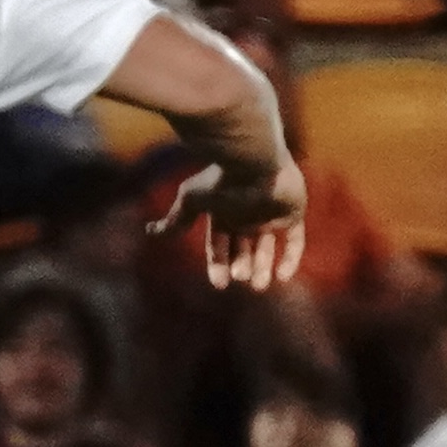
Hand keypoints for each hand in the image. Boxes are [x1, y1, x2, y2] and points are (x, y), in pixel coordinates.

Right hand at [152, 156, 307, 290]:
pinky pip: (295, 241)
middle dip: (240, 266)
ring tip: (259, 285)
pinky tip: (283, 276)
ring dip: (262, 267)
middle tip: (240, 278)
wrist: (252, 161)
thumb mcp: (190, 200)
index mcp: (222, 213)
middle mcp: (245, 216)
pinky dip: (290, 259)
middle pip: (242, 249)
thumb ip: (175, 219)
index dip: (218, 265)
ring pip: (266, 248)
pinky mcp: (292, 214)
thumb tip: (151, 232)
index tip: (220, 284)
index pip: (218, 245)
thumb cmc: (219, 181)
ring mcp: (270, 215)